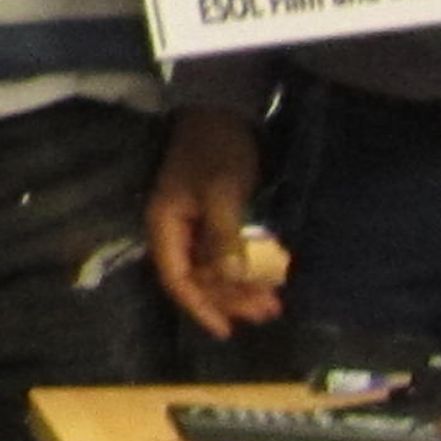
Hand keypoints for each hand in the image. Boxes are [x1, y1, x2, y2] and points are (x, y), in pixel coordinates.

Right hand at [146, 104, 290, 339]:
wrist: (222, 111)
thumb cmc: (218, 152)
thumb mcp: (223, 195)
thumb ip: (225, 239)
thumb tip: (231, 281)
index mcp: (166, 225)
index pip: (177, 279)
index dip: (201, 306)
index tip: (227, 329)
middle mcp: (174, 230)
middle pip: (198, 278)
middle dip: (230, 299)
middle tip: (267, 312)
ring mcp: (193, 224)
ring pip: (214, 268)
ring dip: (241, 286)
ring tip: (274, 301)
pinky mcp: (212, 217)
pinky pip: (225, 252)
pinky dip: (245, 266)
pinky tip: (268, 275)